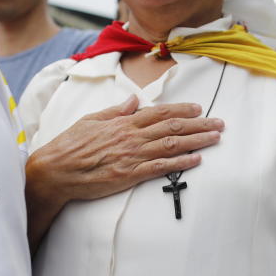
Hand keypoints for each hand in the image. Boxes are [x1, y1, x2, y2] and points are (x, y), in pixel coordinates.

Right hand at [24, 96, 223, 242]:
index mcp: (123, 122)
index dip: (181, 110)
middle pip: (172, 128)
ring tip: (215, 137)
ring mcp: (132, 156)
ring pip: (172, 145)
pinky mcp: (130, 175)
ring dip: (197, 141)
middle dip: (199, 124)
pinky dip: (181, 163)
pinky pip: (161, 168)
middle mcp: (131, 137)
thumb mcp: (91, 120)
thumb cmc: (70, 146)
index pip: (159, 112)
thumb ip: (116, 111)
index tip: (199, 108)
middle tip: (219, 123)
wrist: (55, 171)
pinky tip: (197, 160)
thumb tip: (134, 100)